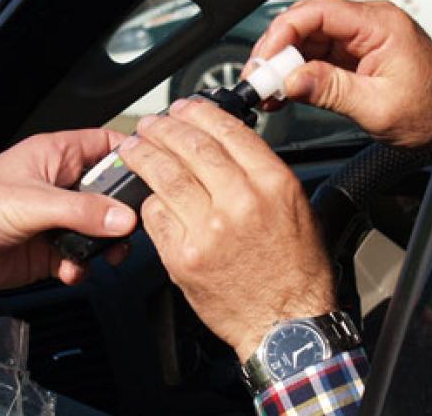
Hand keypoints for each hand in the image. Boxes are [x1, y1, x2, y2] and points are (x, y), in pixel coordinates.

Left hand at [0, 129, 137, 289]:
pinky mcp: (47, 249)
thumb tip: (125, 218)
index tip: (154, 173)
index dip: (132, 155)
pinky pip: (79, 256)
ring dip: (105, 245)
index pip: (106, 144)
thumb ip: (81, 211)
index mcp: (57, 155)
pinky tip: (71, 270)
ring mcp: (55, 218)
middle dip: (123, 213)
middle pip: (110, 192)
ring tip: (105, 256)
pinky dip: (82, 266)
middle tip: (130, 230)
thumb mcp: (32, 202)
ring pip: (99, 228)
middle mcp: (60, 184)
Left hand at [118, 99, 335, 361]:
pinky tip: (146, 194)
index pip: (227, 131)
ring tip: (134, 147)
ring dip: (143, 155)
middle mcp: (241, 201)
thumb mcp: (297, 207)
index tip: (186, 108)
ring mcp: (208, 230)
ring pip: (165, 176)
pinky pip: (156, 216)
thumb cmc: (295, 270)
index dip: (199, 113)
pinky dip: (149, 202)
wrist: (286, 324)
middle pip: (191, 147)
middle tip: (151, 123)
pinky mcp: (183, 256)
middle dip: (164, 128)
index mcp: (273, 183)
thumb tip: (227, 144)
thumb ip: (262, 173)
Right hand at [249, 0, 431, 146]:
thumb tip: (292, 80)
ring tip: (267, 90)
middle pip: (308, 22)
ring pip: (308, 39)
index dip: (284, 31)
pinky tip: (284, 91)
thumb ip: (332, 90)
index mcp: (380, 25)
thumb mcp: (378, 106)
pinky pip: (317, 56)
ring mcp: (361, 39)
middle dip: (277, 49)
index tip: (266, 59)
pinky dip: (297, 73)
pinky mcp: (355, 56)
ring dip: (284, 63)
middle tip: (259, 78)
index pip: (319, 10)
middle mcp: (369, 24)